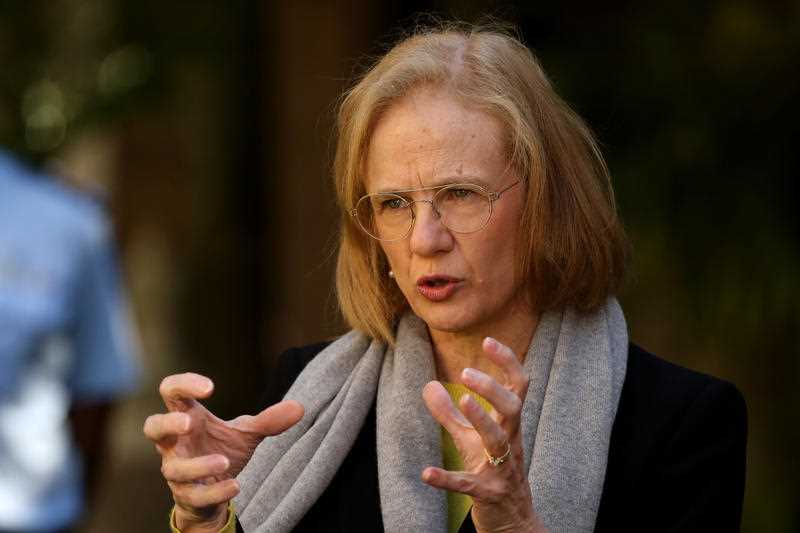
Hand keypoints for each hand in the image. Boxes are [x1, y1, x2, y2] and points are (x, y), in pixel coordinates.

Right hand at [143, 373, 303, 530]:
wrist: (214, 491)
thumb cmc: (221, 449)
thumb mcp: (246, 433)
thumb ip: (269, 421)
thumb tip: (300, 407)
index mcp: (187, 416)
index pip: (172, 391)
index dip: (184, 384)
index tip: (211, 386)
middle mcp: (175, 442)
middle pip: (153, 427)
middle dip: (167, 423)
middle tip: (188, 422)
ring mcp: (177, 469)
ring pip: (173, 468)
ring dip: (197, 465)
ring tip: (223, 461)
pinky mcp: (185, 495)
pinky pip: (193, 496)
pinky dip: (213, 491)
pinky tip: (234, 486)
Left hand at [421, 338, 546, 532]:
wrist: (513, 520)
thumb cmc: (492, 471)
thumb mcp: (470, 439)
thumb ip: (449, 413)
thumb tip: (429, 385)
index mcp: (508, 425)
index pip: (517, 387)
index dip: (507, 362)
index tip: (488, 340)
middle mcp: (510, 443)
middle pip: (512, 408)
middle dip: (492, 388)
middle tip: (465, 371)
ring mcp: (501, 469)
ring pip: (498, 441)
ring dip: (481, 420)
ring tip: (462, 400)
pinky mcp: (487, 494)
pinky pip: (468, 485)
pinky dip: (447, 479)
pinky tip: (426, 473)